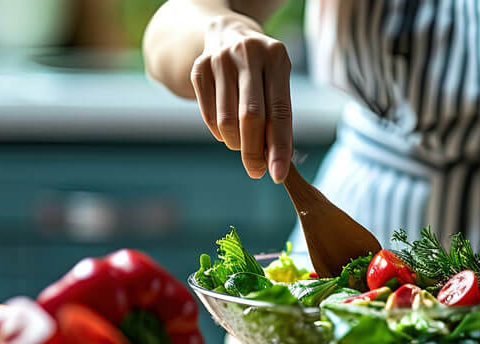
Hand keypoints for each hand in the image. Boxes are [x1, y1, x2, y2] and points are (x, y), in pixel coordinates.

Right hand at [190, 15, 292, 182]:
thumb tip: (275, 161)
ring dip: (236, 143)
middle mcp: (248, 54)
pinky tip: (228, 130)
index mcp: (276, 57)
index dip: (279, 146)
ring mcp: (220, 59)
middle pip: (250, 117)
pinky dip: (219, 133)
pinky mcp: (199, 68)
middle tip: (256, 171)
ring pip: (226, 120)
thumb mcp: (277, 81)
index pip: (280, 111)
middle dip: (253, 151)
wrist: (227, 32)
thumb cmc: (261, 69)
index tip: (278, 175)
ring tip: (243, 144)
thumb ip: (278, 117)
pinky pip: (208, 115)